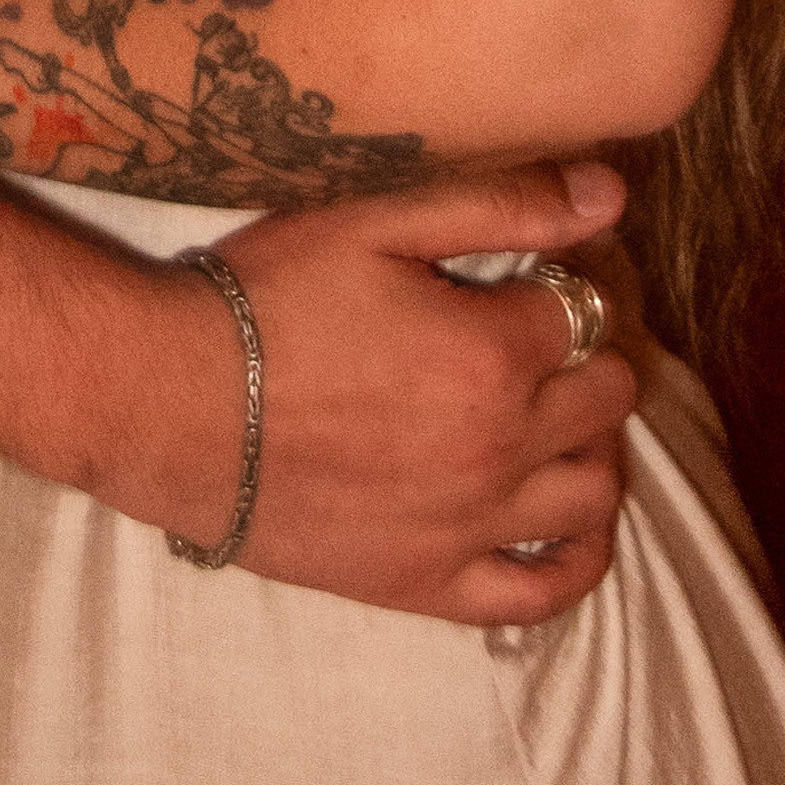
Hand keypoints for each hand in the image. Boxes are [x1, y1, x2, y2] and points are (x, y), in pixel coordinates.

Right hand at [148, 174, 639, 625]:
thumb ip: (500, 205)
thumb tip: (609, 192)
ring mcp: (470, 526)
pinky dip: (578, 559)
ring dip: (590, 445)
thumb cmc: (270, 299)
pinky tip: (571, 524)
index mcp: (492, 353)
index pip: (586, 313)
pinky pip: (543, 592)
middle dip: (587, 357)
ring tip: (550, 415)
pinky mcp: (431, 584)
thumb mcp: (377, 222)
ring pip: (593, 492)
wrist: (175, 407)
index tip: (532, 278)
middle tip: (543, 341)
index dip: (564, 283)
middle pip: (606, 400)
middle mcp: (500, 447)